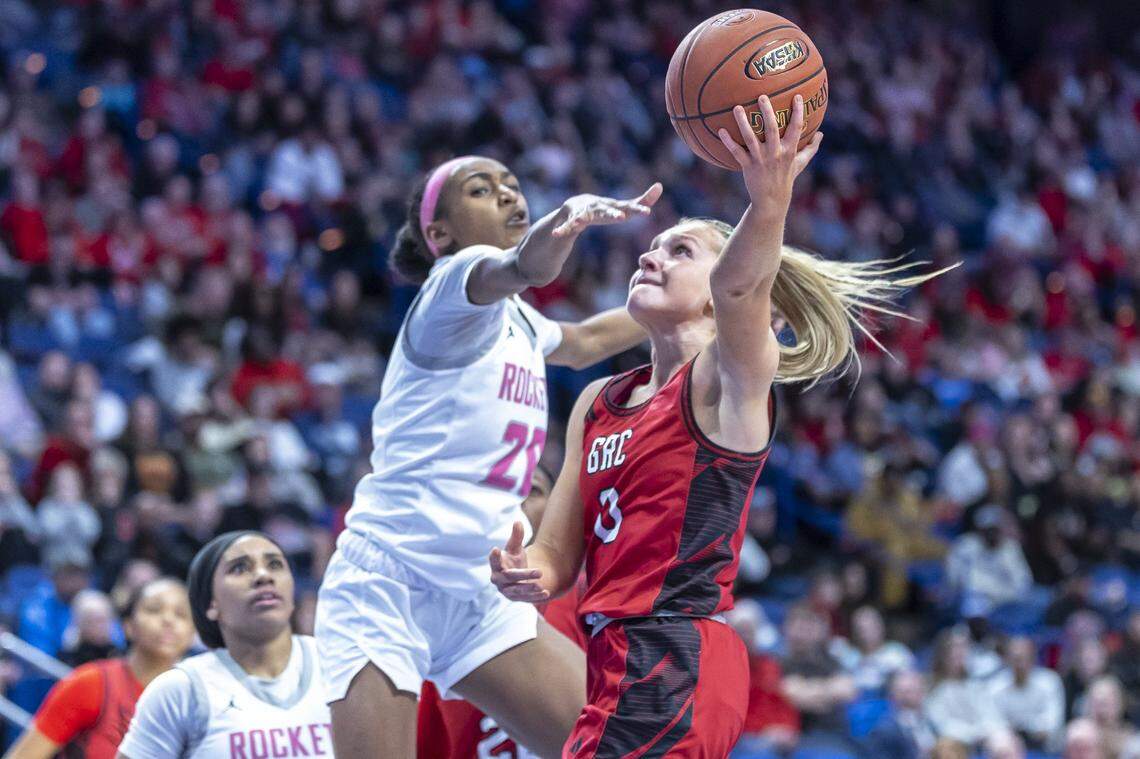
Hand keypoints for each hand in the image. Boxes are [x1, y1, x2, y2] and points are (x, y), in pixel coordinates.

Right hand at [489, 521, 549, 602]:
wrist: (517, 578)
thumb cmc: (514, 560)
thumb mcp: (516, 548)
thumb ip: (517, 536)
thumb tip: (518, 521)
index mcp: (497, 565)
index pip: (494, 561)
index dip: (494, 556)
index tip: (496, 549)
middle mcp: (498, 579)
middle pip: (509, 577)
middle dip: (524, 575)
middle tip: (540, 571)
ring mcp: (506, 590)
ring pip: (517, 590)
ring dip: (529, 588)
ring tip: (541, 585)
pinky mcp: (515, 599)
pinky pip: (525, 599)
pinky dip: (536, 597)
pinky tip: (546, 593)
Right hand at [552, 183, 662, 237]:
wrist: (576, 205)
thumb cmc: (605, 208)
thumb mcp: (623, 206)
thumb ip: (642, 199)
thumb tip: (660, 185)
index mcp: (612, 206)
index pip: (627, 207)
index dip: (636, 209)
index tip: (647, 212)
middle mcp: (599, 207)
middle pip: (606, 211)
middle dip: (612, 214)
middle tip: (621, 217)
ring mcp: (584, 212)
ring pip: (583, 217)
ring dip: (581, 220)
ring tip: (579, 224)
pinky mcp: (572, 219)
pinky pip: (567, 226)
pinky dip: (562, 229)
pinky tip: (556, 234)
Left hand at [717, 94, 822, 214]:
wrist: (772, 199)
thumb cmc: (786, 178)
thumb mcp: (801, 163)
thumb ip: (811, 148)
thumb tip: (821, 134)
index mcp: (789, 150)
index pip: (796, 128)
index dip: (797, 112)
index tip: (796, 96)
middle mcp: (775, 153)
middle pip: (772, 129)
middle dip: (767, 112)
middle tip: (762, 96)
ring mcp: (761, 159)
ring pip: (750, 138)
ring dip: (743, 123)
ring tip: (736, 107)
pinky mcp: (748, 166)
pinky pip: (736, 152)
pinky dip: (728, 142)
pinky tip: (721, 130)